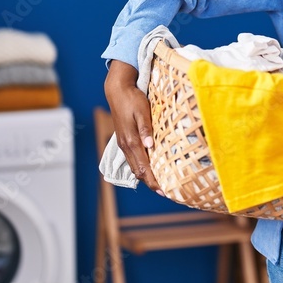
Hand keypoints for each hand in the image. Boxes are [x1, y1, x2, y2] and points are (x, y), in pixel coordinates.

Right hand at [104, 60, 161, 193]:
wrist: (117, 90)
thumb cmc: (132, 99)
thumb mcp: (142, 111)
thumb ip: (145, 129)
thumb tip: (149, 146)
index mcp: (131, 140)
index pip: (142, 167)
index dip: (153, 180)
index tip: (164, 190)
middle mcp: (125, 145)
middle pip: (138, 170)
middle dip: (151, 182)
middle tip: (165, 192)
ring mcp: (123, 144)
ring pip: (134, 166)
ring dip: (145, 176)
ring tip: (159, 184)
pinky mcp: (124, 140)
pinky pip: (132, 159)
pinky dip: (141, 167)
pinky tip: (149, 168)